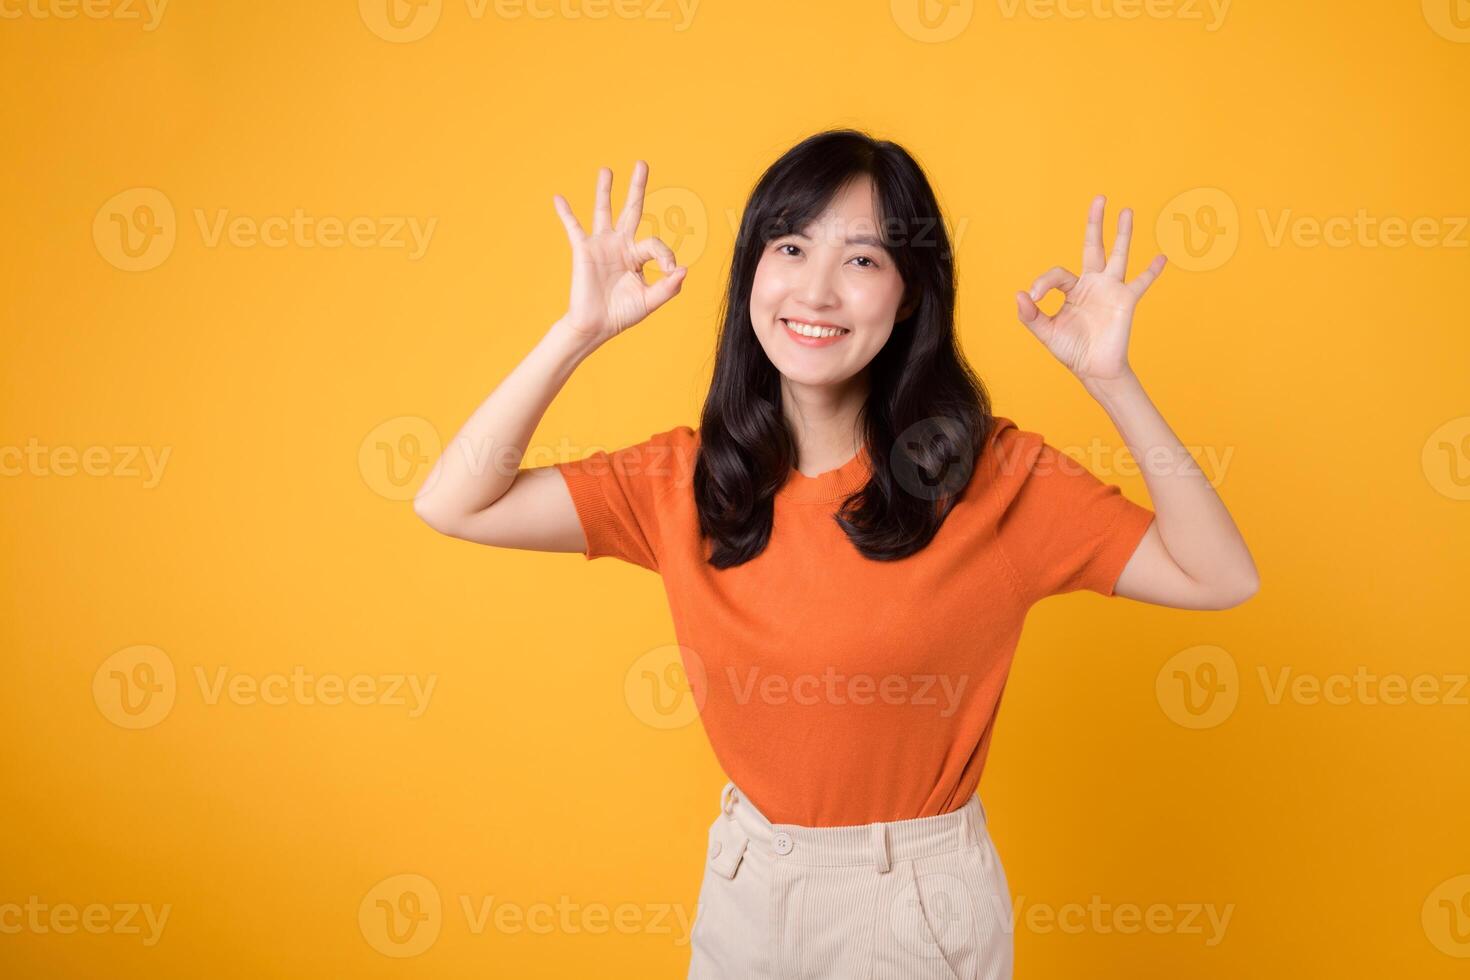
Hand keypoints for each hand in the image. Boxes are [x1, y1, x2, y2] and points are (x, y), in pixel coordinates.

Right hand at [552, 160, 685, 349]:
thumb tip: (685, 269)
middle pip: (631, 210)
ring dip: (605, 190)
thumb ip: (669, 287)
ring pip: (604, 210)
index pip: (655, 243)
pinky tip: (558, 198)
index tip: (670, 271)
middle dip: (637, 187)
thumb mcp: (650, 301)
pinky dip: (565, 213)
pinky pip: (573, 227)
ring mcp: (601, 245)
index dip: (666, 255)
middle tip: (642, 164)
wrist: (596, 326)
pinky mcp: (583, 250)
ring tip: (606, 169)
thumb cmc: (622, 314)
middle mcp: (620, 245)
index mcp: (638, 256)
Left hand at [1015, 195, 1165, 383]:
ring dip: (1123, 233)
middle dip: (1095, 223)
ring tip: (1126, 210)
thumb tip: (1020, 294)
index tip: (1033, 299)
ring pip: (1118, 255)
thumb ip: (1031, 315)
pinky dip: (1152, 270)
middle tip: (1099, 199)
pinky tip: (1162, 257)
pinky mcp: (1126, 300)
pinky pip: (1142, 282)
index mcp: (1072, 290)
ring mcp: (1111, 289)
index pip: (1057, 274)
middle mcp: (1093, 284)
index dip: (1042, 283)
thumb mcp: (1046, 332)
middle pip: (1093, 246)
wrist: (1094, 369)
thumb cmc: (1071, 350)